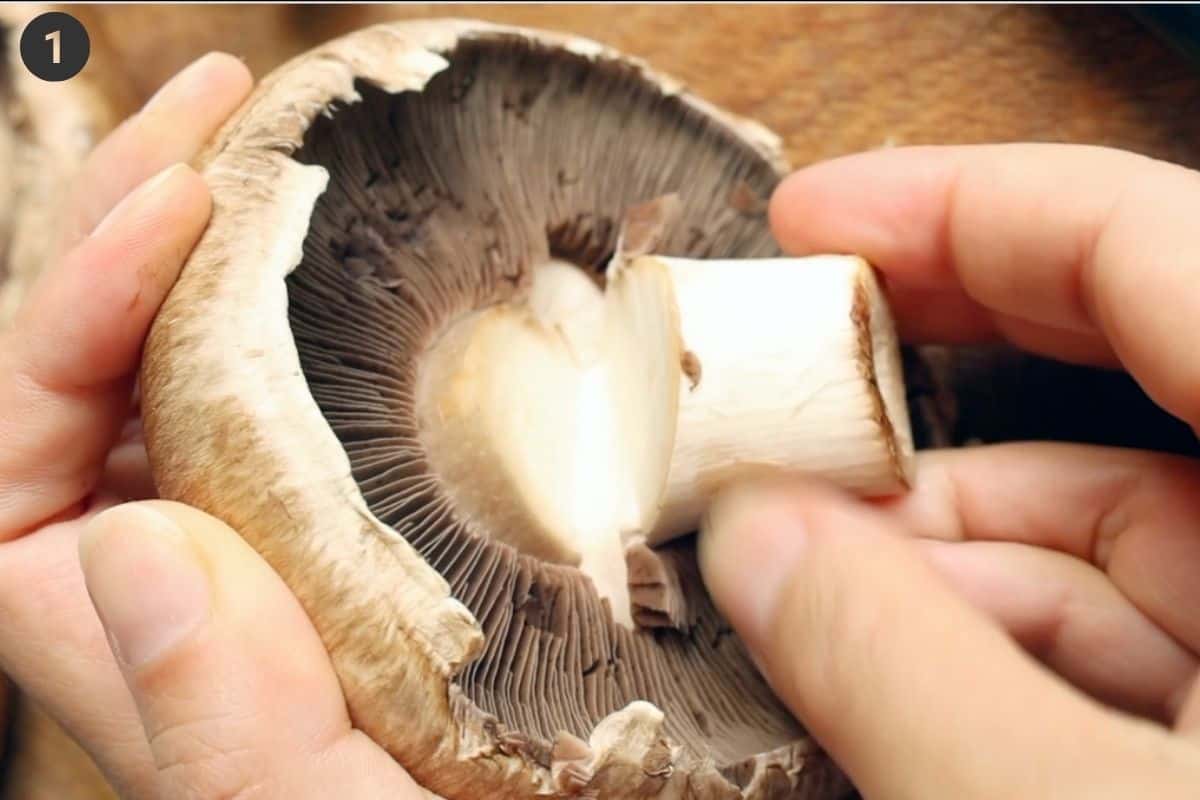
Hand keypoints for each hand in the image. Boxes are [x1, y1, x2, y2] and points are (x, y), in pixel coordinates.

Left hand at [0, 54, 423, 798]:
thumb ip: (226, 738)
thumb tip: (139, 550)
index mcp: (126, 639)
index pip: (5, 453)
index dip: (60, 311)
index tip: (181, 212)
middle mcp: (165, 570)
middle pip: (78, 368)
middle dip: (122, 220)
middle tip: (219, 104)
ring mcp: (247, 527)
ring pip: (177, 356)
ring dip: (206, 229)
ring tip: (264, 126)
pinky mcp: (328, 507)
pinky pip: (276, 377)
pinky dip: (298, 288)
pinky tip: (348, 229)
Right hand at [699, 144, 1199, 798]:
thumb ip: (902, 667)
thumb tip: (756, 545)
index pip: (1152, 246)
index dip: (968, 206)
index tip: (814, 220)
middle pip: (1132, 357)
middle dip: (940, 364)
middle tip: (804, 357)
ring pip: (1119, 519)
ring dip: (945, 540)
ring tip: (813, 575)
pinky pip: (1145, 622)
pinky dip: (1009, 627)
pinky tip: (902, 661)